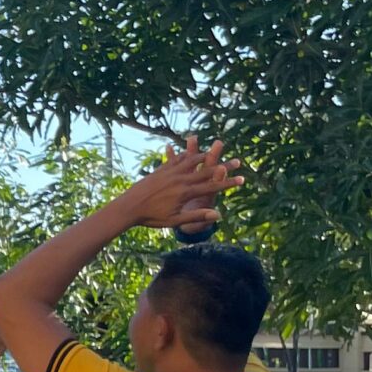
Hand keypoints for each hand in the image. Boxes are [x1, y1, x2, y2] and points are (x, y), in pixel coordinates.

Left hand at [123, 134, 240, 232]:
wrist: (128, 206)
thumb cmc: (151, 217)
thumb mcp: (175, 220)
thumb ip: (196, 216)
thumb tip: (218, 216)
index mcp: (185, 192)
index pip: (212, 187)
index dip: (228, 184)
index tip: (242, 180)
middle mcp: (180, 179)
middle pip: (206, 171)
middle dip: (224, 166)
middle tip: (238, 161)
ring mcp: (170, 173)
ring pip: (192, 161)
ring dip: (205, 156)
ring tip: (215, 150)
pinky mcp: (160, 170)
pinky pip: (176, 160)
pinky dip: (185, 155)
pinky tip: (189, 152)